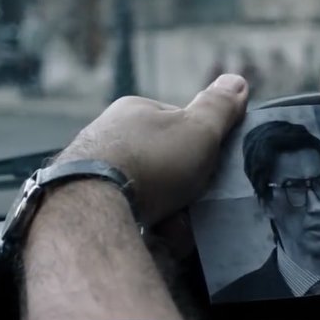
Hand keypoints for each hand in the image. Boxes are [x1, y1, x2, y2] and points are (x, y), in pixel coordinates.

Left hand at [58, 74, 248, 225]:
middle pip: (162, 164)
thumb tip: (236, 80)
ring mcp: (92, 170)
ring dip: (166, 213)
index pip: (176, 124)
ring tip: (174, 230)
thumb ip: (219, 107)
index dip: (198, 147)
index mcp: (133, 111)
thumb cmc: (151, 161)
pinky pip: (126, 215)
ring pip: (146, 193)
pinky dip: (143, 227)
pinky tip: (152, 239)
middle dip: (180, 188)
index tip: (207, 169)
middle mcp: (108, 135)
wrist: (94, 208)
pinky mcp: (83, 203)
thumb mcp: (198, 129)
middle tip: (192, 206)